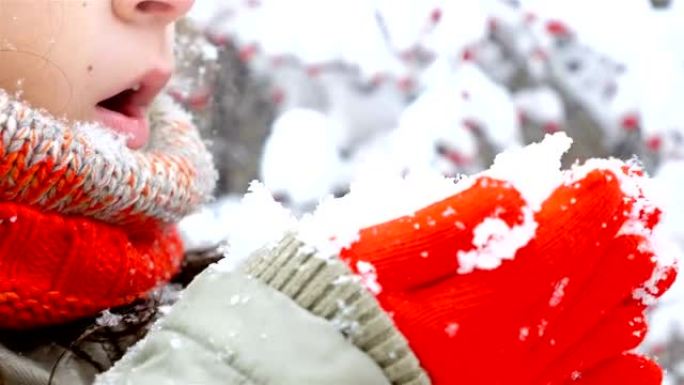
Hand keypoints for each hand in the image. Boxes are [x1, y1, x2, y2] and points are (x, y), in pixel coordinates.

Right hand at [341, 167, 674, 384]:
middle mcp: (510, 351)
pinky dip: (615, 372)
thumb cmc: (333, 309)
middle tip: (645, 208)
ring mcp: (513, 382)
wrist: (315, 376)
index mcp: (479, 307)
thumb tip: (516, 193)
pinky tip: (637, 359)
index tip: (613, 178)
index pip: (560, 245)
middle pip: (587, 287)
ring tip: (652, 258)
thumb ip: (448, 224)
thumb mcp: (375, 255)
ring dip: (626, 291)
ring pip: (594, 334)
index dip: (593, 207)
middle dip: (621, 240)